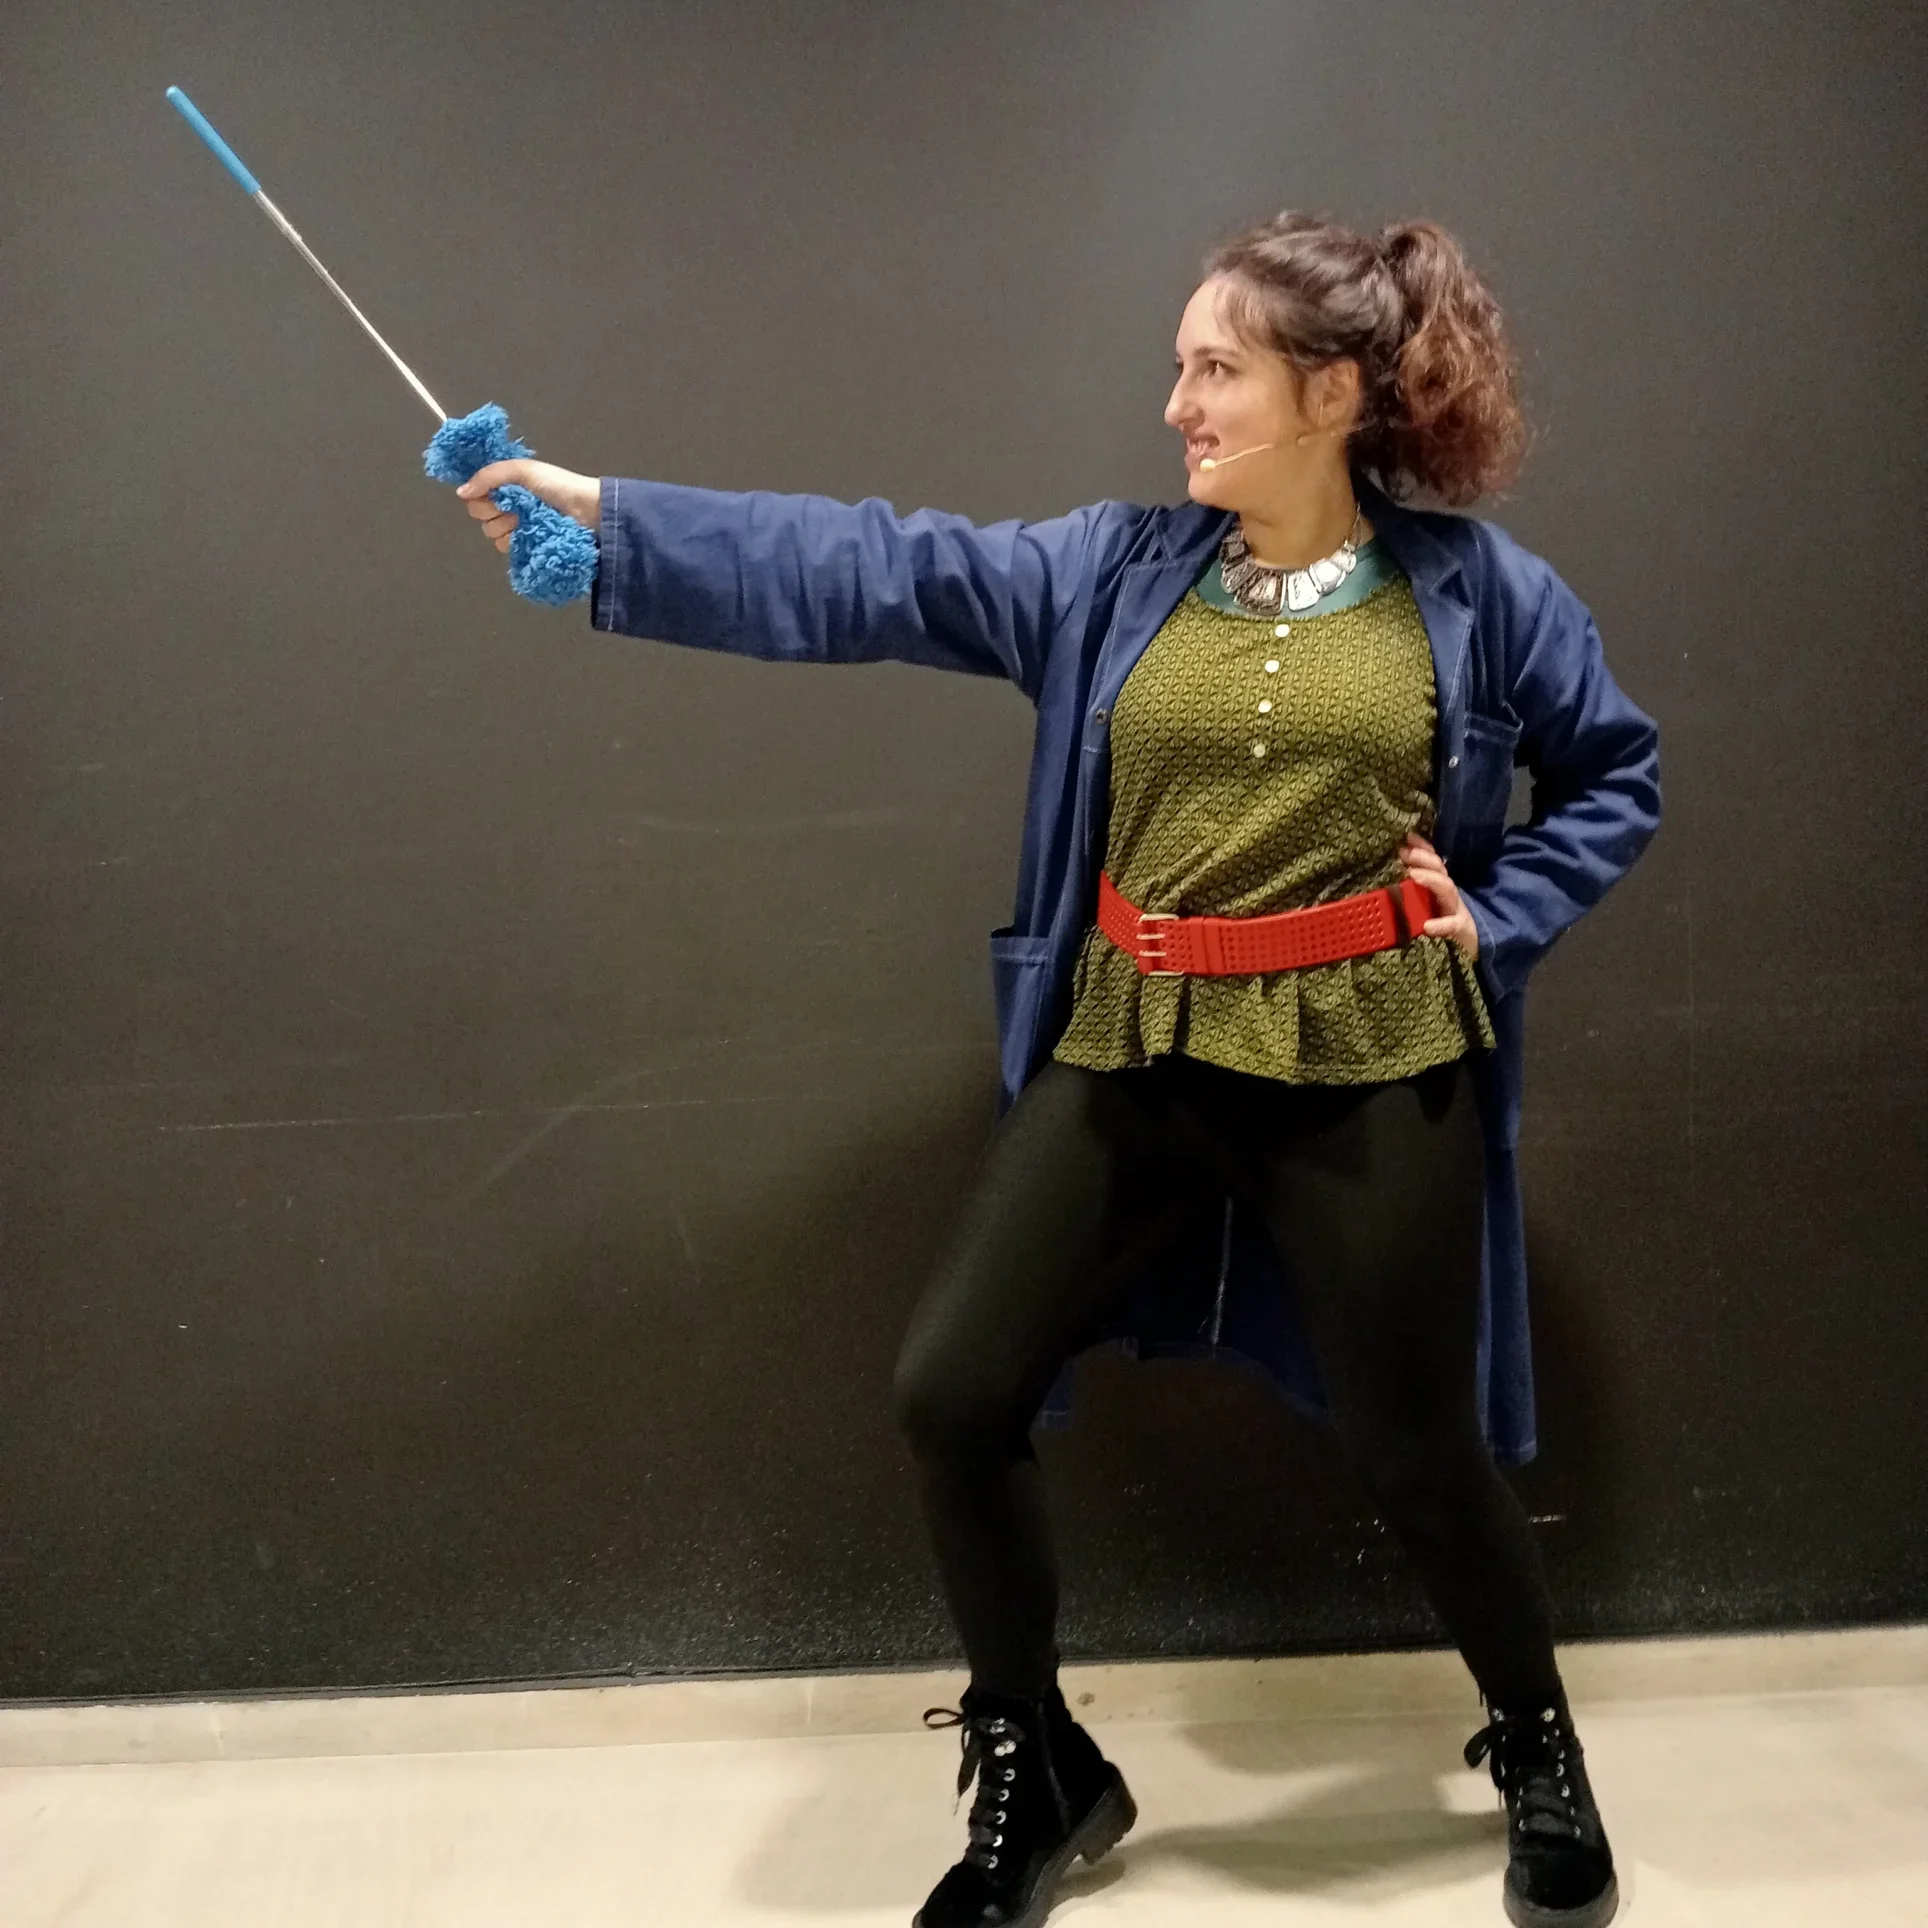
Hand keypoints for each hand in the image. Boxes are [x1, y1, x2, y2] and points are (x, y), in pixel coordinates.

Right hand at [457, 460, 600, 551]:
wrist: (586, 511)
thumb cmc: (557, 486)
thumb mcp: (522, 471)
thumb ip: (489, 476)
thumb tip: (461, 492)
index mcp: (505, 484)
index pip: (475, 493)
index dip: (478, 496)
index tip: (490, 495)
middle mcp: (507, 504)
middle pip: (479, 514)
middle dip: (493, 511)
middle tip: (513, 508)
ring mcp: (515, 526)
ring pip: (490, 531)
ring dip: (504, 526)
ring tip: (523, 520)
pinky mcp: (524, 545)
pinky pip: (504, 547)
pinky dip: (511, 542)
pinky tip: (524, 534)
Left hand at [1400, 831, 1478, 959]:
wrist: (1481, 948)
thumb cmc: (1448, 925)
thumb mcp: (1431, 905)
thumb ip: (1418, 890)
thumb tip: (1399, 868)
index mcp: (1442, 887)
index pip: (1434, 862)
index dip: (1423, 848)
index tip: (1408, 837)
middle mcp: (1450, 894)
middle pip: (1440, 870)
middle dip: (1424, 858)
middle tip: (1405, 852)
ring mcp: (1458, 910)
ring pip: (1447, 890)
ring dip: (1431, 880)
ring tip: (1412, 874)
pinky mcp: (1464, 929)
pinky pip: (1452, 926)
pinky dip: (1441, 925)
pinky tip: (1428, 927)